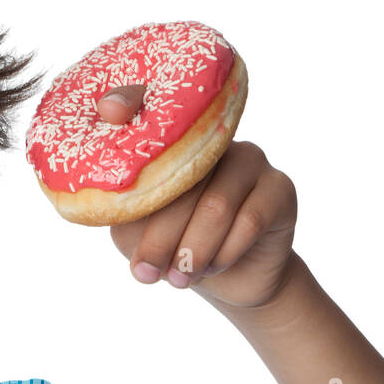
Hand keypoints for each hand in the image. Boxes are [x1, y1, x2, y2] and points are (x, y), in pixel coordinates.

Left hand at [98, 85, 297, 309]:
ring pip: (215, 206)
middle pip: (180, 184)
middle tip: (146, 274)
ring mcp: (249, 158)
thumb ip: (122, 207)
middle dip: (159, 239)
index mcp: (171, 143)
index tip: (108, 110)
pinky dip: (225, 253)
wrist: (231, 282)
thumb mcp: (134, 231)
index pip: (147, 112)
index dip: (127, 101)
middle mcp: (210, 142)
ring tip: (179, 278)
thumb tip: (104, 196)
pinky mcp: (279, 186)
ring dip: (193, 251)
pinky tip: (212, 268)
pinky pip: (250, 220)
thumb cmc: (173, 247)